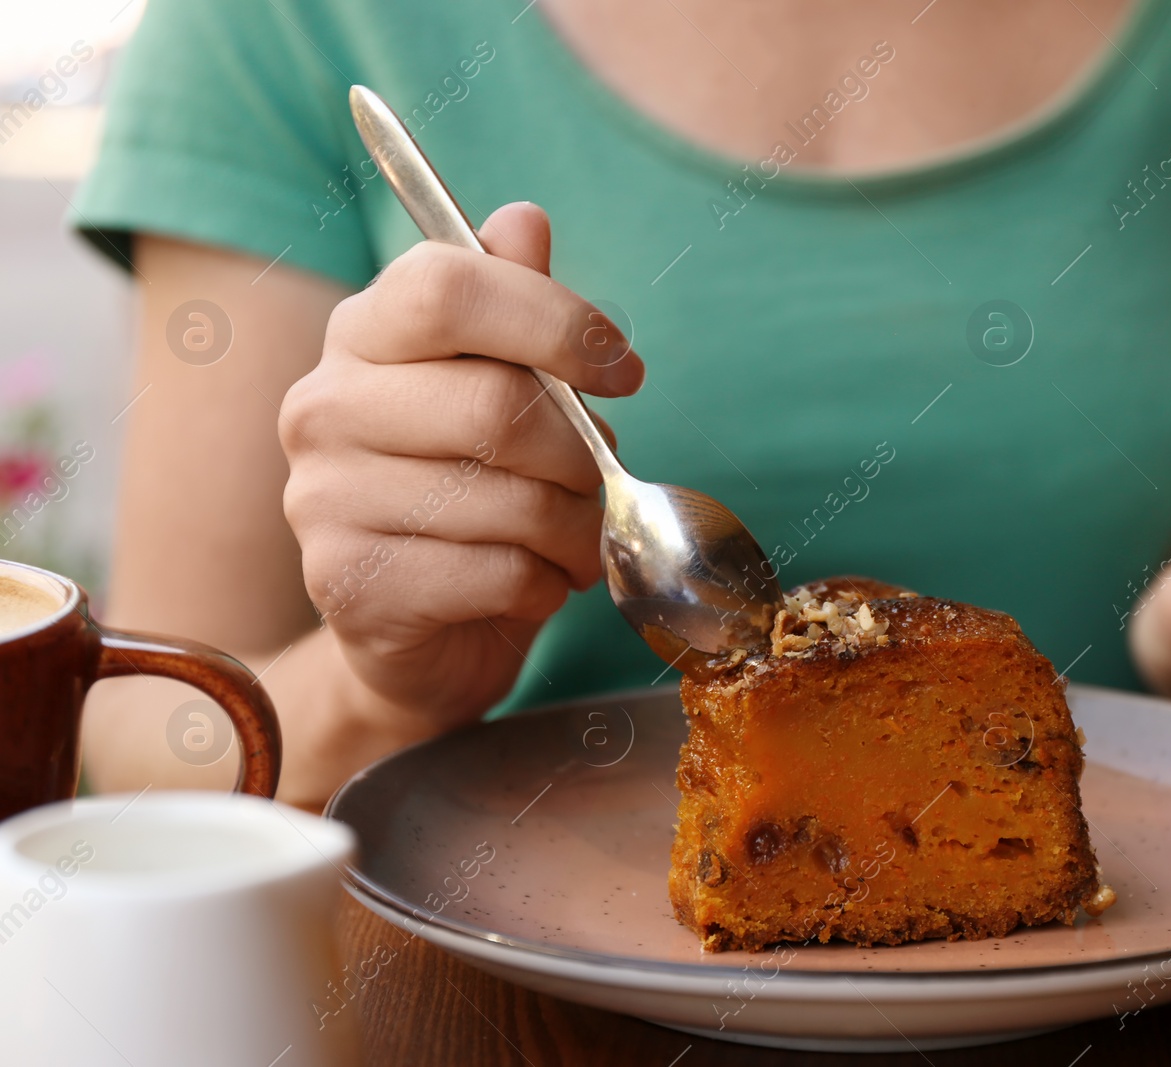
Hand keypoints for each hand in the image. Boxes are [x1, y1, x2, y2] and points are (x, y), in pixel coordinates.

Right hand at [278, 202, 643, 736]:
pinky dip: (546, 583)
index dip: (557, 321)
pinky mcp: (349, 584)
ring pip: (510, 500)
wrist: (419, 631)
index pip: (450, 284)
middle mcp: (324, 406)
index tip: (623, 369)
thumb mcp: (500, 389)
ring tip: (573, 538)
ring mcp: (323, 498)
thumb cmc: (473, 493)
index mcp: (361, 334)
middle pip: (498, 405)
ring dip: (575, 528)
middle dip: (581, 452)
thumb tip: (521, 220)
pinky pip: (497, 573)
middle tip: (596, 479)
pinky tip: (535, 581)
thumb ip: (511, 306)